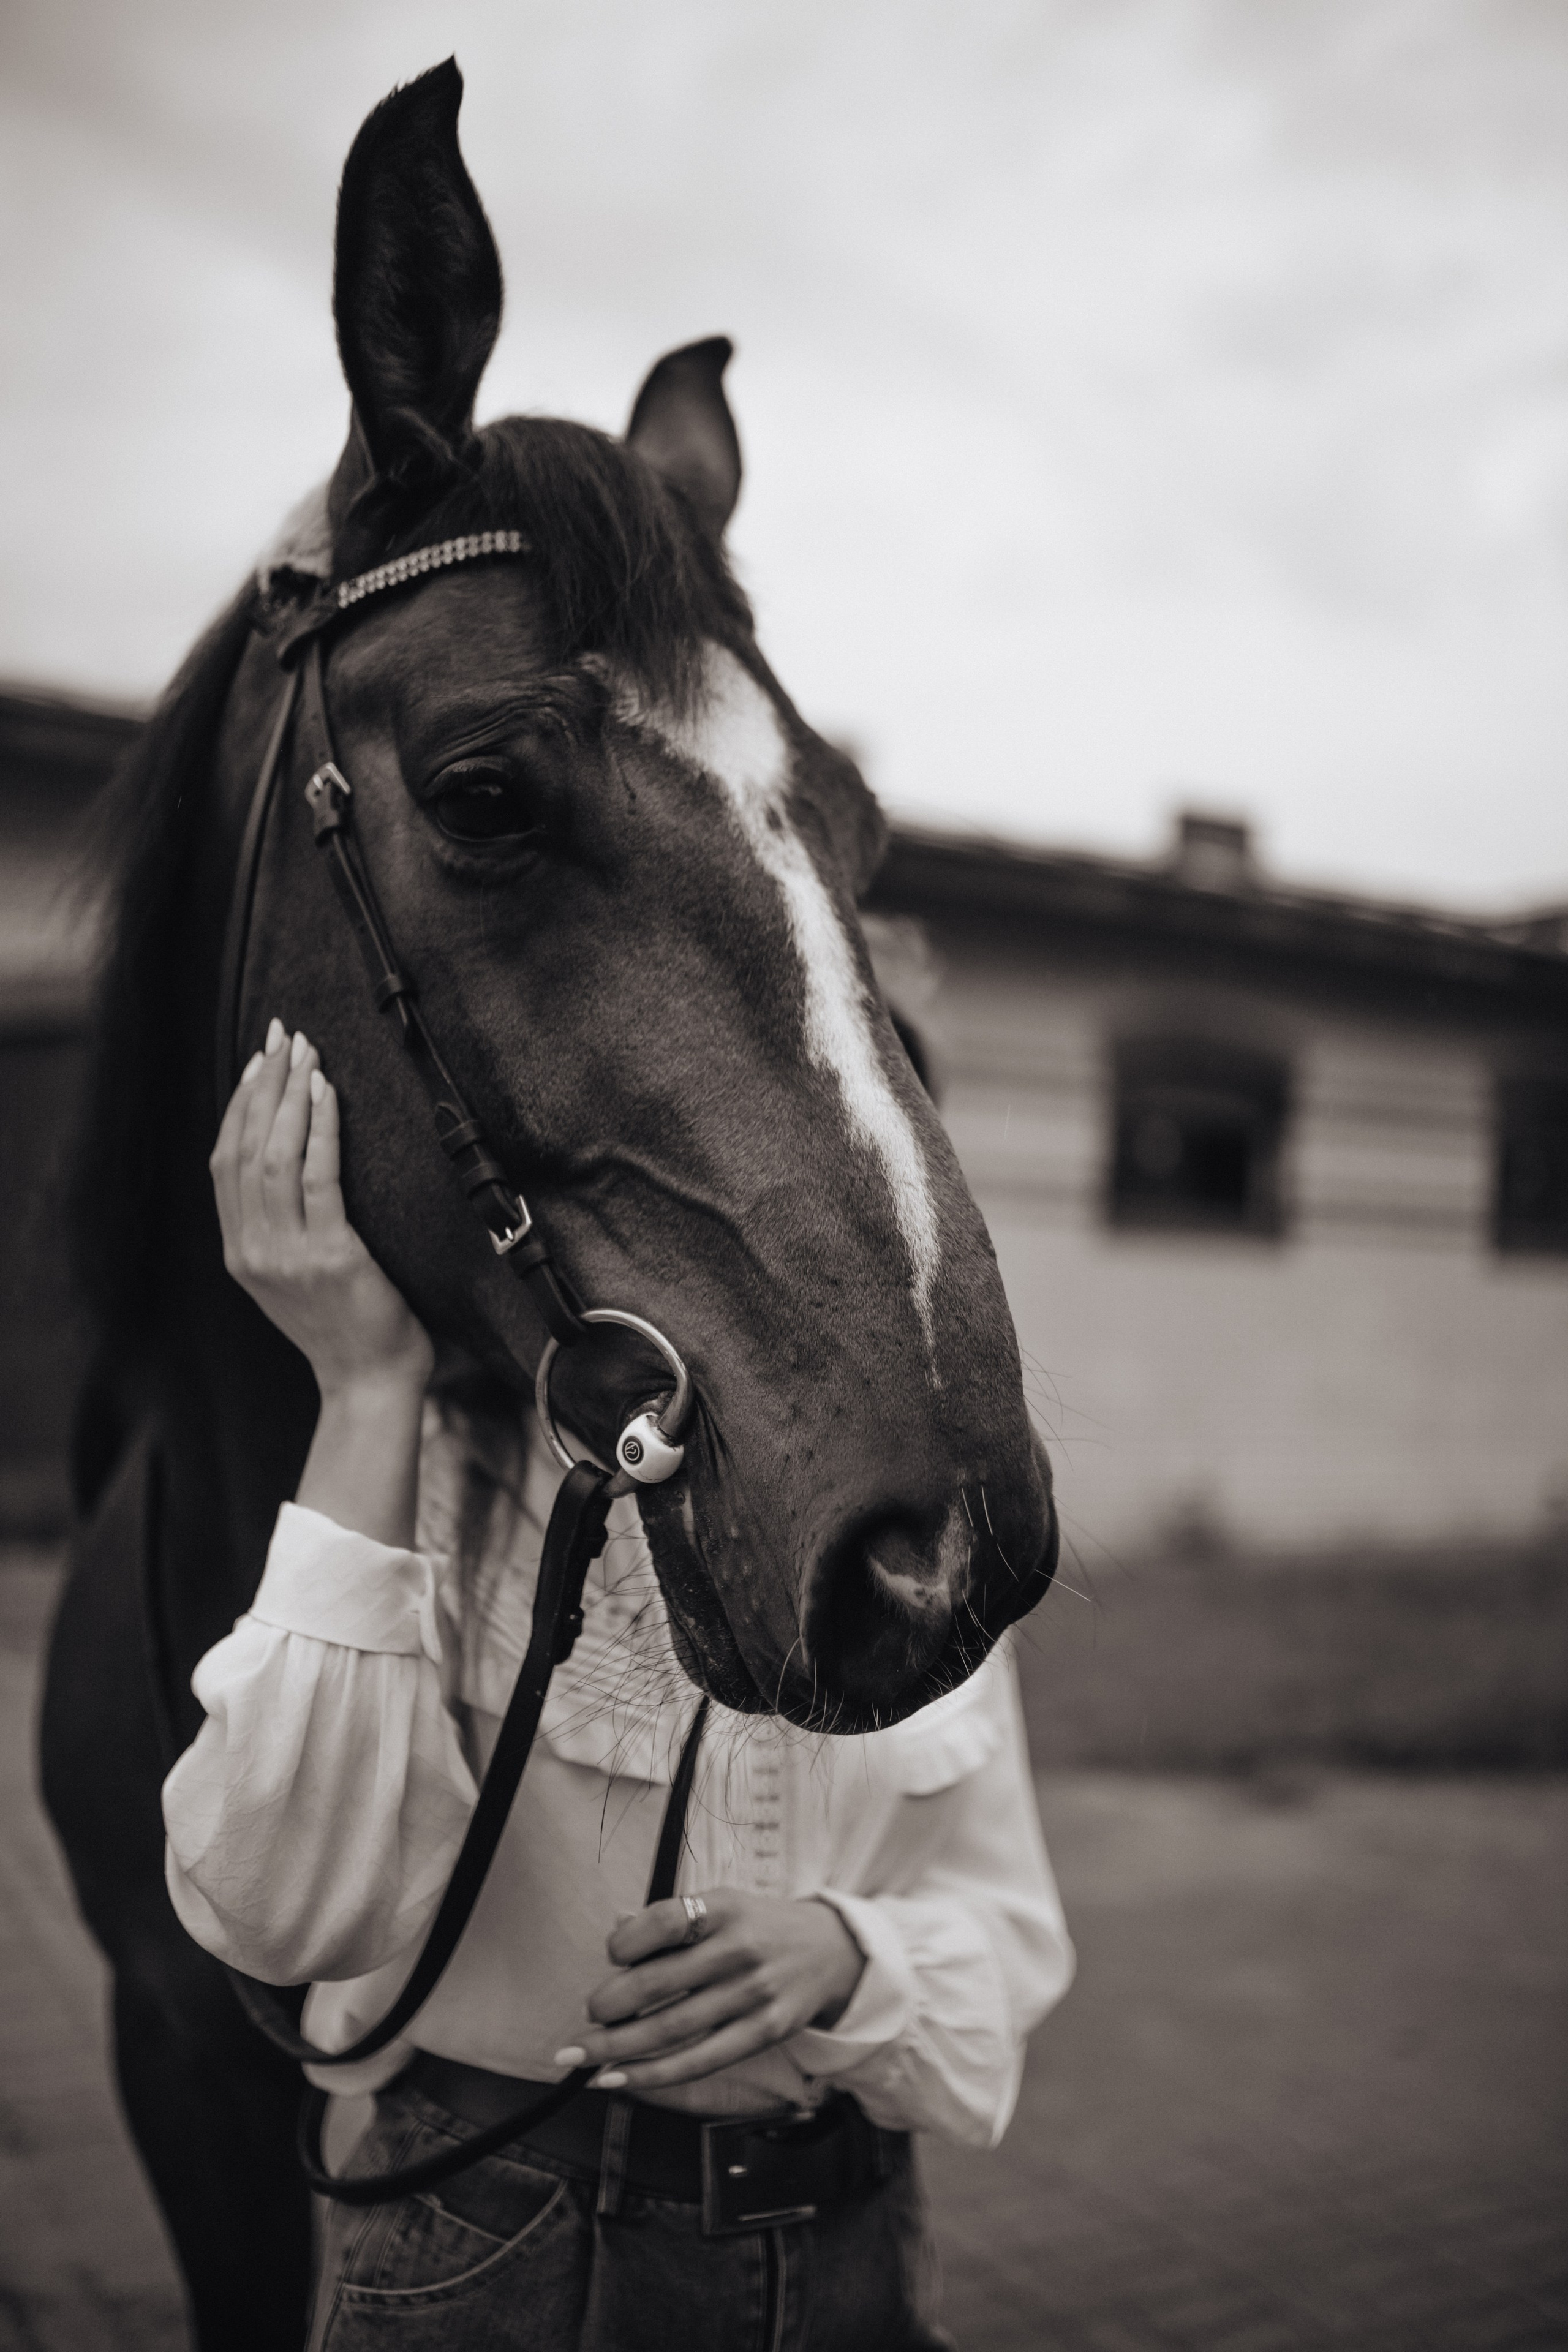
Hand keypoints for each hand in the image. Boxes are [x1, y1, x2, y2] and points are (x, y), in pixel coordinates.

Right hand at [210, 1018, 432, 1400]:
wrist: (371, 1382)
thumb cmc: (347, 1323)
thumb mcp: (294, 1274)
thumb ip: (281, 1225)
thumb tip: (289, 1157)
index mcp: (239, 1251)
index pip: (224, 1162)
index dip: (239, 1105)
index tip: (258, 1059)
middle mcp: (252, 1250)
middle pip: (244, 1149)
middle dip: (264, 1085)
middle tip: (284, 1036)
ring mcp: (287, 1255)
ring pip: (274, 1157)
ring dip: (290, 1097)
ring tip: (307, 1053)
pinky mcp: (331, 1257)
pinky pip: (319, 1179)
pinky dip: (321, 1129)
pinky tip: (329, 1094)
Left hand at [555, 1891, 866, 2093]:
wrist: (831, 1951)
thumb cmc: (758, 1927)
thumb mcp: (722, 1905)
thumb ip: (671, 1920)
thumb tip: (616, 1929)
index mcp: (724, 1908)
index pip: (663, 1922)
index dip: (625, 1941)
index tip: (611, 1954)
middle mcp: (739, 1949)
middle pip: (658, 1983)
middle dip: (609, 2004)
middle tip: (587, 2014)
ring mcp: (753, 1995)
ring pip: (671, 2030)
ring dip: (615, 2047)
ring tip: (579, 2055)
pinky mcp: (763, 2033)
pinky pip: (697, 2062)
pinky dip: (651, 2075)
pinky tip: (617, 2078)